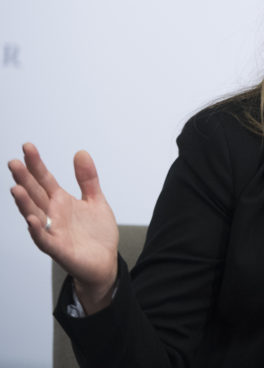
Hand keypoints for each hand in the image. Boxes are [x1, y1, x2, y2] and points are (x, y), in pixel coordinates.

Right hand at [9, 143, 118, 312]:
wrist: (105, 262)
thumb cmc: (96, 234)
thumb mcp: (95, 200)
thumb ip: (87, 178)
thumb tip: (80, 152)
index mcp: (61, 202)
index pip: (44, 180)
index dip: (36, 164)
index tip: (27, 146)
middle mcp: (53, 215)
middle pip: (35, 194)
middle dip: (24, 179)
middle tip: (13, 162)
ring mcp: (54, 231)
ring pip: (35, 215)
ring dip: (24, 203)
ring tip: (16, 187)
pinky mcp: (59, 249)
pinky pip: (45, 239)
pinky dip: (38, 229)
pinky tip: (31, 219)